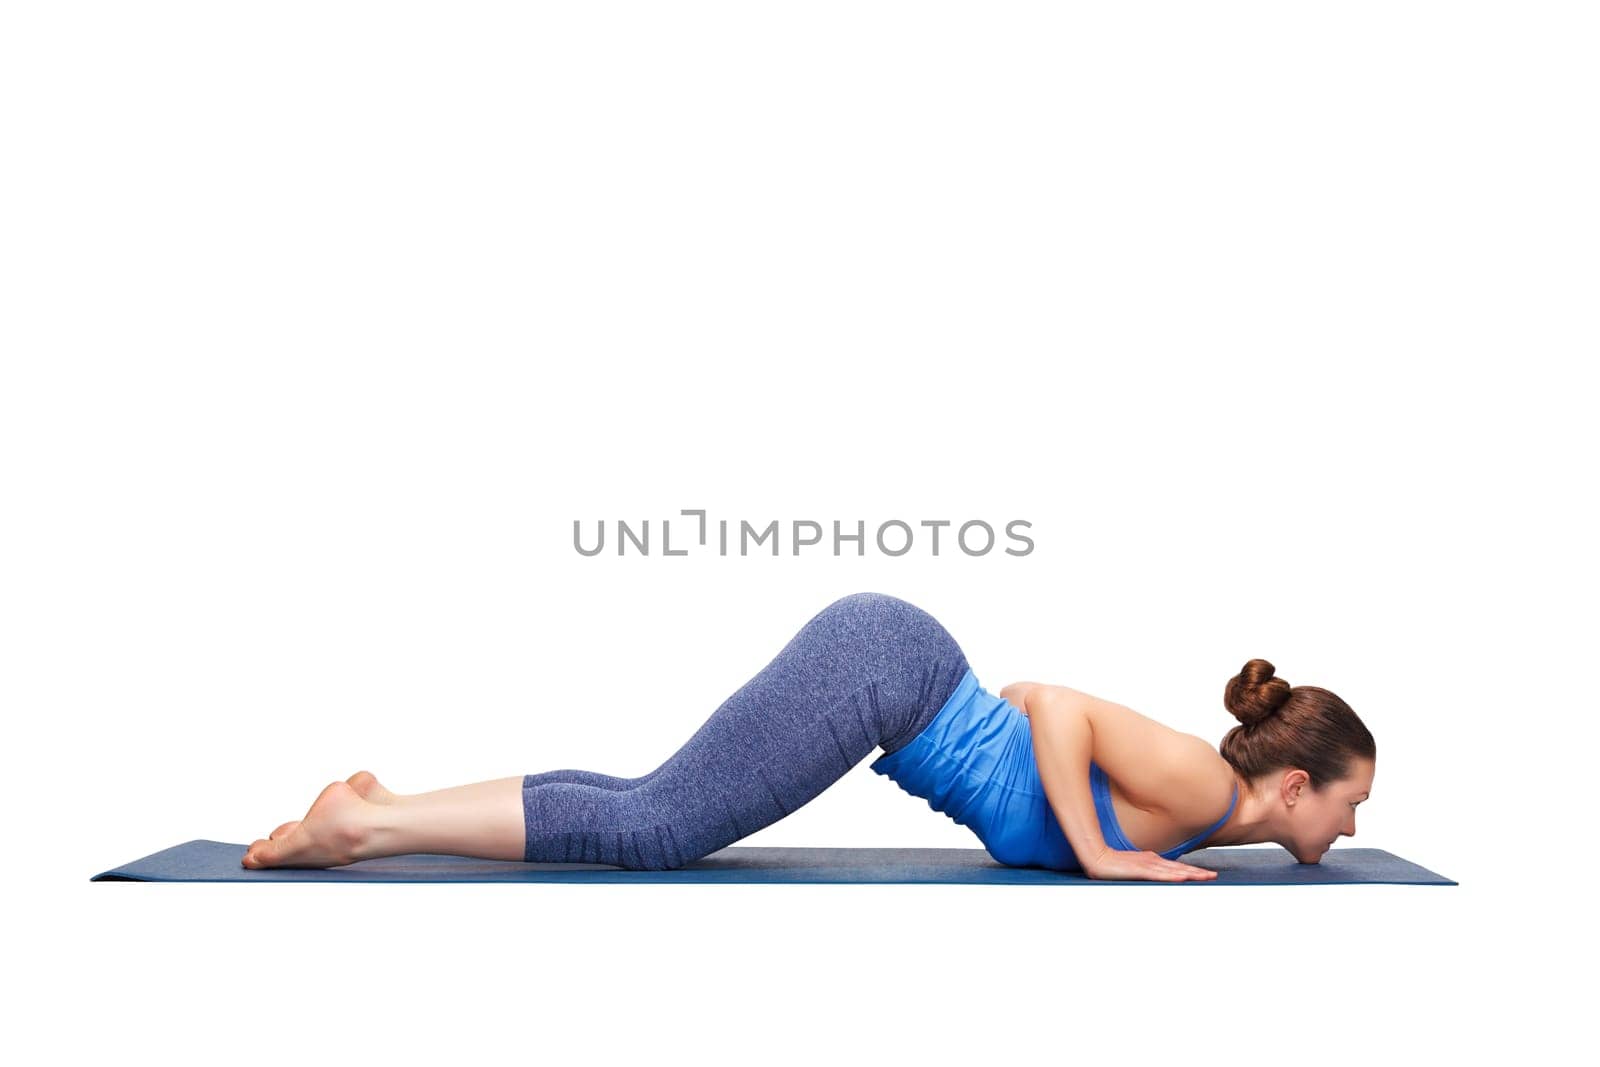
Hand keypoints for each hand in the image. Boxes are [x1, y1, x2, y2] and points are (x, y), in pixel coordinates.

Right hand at [1084, 847, 1217, 881]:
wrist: (1097, 857)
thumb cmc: (1113, 863)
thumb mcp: (1134, 868)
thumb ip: (1146, 871)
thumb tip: (1158, 875)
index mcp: (1152, 861)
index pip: (1176, 867)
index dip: (1192, 871)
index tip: (1206, 874)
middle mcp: (1153, 861)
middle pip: (1179, 868)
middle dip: (1197, 873)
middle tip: (1213, 876)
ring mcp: (1147, 864)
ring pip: (1173, 870)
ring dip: (1190, 874)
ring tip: (1205, 877)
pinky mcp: (1139, 869)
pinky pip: (1159, 874)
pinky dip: (1172, 875)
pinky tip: (1182, 877)